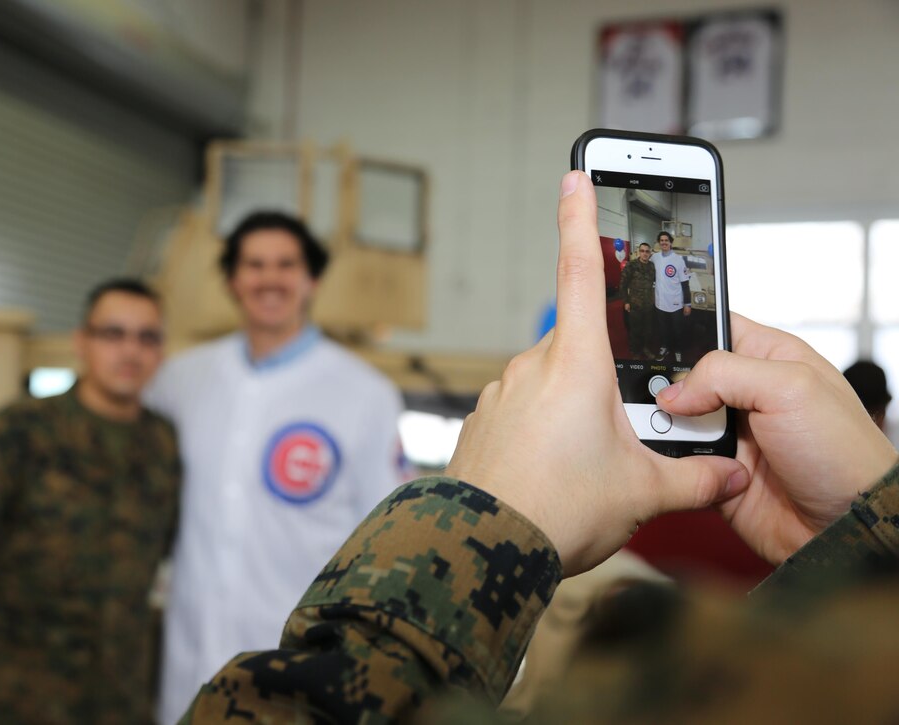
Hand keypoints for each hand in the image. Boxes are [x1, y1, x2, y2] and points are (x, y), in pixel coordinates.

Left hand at [446, 172, 747, 576]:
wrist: (482, 549)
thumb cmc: (558, 510)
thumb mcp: (641, 494)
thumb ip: (693, 477)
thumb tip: (729, 475)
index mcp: (576, 364)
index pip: (580, 272)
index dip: (579, 220)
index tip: (573, 175)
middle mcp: (533, 365)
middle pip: (582, 348)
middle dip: (608, 382)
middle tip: (620, 439)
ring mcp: (502, 391)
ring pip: (554, 384)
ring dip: (577, 411)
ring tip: (586, 468)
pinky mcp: (484, 419)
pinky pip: (525, 410)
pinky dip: (545, 430)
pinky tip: (553, 472)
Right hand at [658, 314, 898, 564]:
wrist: (843, 527)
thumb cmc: (842, 453)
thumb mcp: (790, 388)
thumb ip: (723, 373)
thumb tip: (672, 392)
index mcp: (767, 357)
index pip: (712, 326)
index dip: (681, 330)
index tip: (649, 341)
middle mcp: (744, 393)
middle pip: (682, 375)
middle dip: (662, 384)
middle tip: (651, 395)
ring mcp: (728, 433)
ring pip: (672, 419)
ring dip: (662, 425)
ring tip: (661, 430)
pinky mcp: (714, 470)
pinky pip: (675, 460)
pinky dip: (668, 461)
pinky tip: (670, 460)